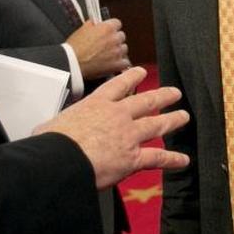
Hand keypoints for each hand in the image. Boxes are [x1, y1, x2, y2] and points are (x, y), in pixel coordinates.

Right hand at [35, 67, 188, 188]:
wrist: (61, 158)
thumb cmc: (52, 142)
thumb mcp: (53, 123)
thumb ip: (62, 124)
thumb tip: (49, 131)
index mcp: (96, 104)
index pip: (118, 85)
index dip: (132, 77)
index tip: (141, 72)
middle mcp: (117, 115)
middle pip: (145, 101)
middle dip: (162, 96)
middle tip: (174, 93)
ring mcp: (128, 135)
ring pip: (157, 125)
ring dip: (172, 120)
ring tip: (183, 116)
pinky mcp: (133, 158)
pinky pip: (158, 158)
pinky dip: (172, 160)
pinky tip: (183, 160)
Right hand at [66, 18, 129, 78]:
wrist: (72, 63)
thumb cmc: (75, 47)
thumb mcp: (82, 29)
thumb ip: (93, 24)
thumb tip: (96, 23)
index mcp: (107, 28)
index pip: (117, 23)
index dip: (112, 28)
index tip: (108, 31)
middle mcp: (114, 38)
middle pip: (121, 36)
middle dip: (114, 39)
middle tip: (106, 44)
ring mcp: (117, 52)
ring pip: (124, 49)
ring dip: (118, 51)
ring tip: (107, 55)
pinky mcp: (117, 64)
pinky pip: (125, 62)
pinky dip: (120, 63)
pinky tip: (112, 64)